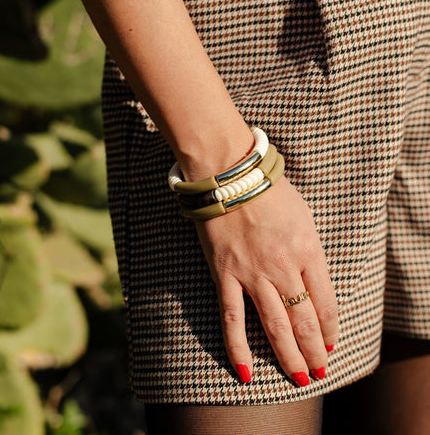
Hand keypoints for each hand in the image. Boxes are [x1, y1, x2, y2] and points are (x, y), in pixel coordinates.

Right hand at [195, 174, 338, 384]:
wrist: (231, 177)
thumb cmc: (271, 193)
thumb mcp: (305, 217)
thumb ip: (311, 253)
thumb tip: (314, 284)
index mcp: (308, 251)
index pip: (325, 303)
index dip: (330, 330)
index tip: (330, 345)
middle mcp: (283, 268)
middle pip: (303, 321)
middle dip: (315, 351)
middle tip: (319, 371)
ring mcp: (252, 274)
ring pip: (274, 326)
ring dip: (289, 356)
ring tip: (300, 378)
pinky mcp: (225, 275)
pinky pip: (232, 318)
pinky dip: (238, 348)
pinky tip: (246, 372)